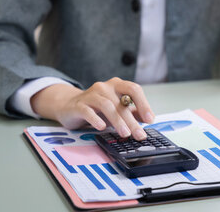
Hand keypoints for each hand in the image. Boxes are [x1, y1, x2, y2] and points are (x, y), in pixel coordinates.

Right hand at [30, 77, 154, 139]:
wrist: (69, 105)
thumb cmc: (97, 108)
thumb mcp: (116, 109)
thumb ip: (131, 112)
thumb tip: (148, 119)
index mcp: (117, 85)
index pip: (134, 89)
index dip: (143, 104)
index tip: (150, 119)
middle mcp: (105, 87)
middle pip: (121, 102)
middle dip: (132, 120)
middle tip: (139, 134)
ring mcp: (91, 94)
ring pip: (107, 105)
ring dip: (118, 121)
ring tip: (125, 134)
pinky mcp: (78, 105)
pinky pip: (88, 111)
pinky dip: (95, 119)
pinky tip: (101, 127)